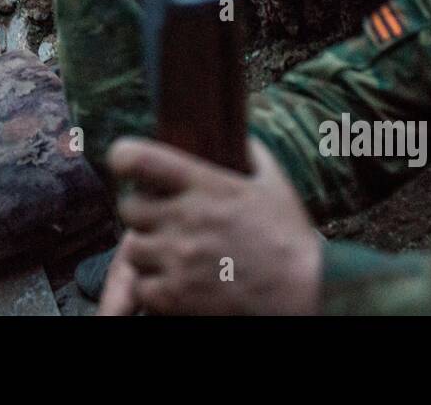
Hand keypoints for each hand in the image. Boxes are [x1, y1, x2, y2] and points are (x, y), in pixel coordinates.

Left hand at [98, 137, 322, 315]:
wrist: (305, 293)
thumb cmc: (290, 238)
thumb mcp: (274, 183)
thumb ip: (251, 153)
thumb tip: (237, 134)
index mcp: (206, 185)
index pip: (140, 159)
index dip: (124, 158)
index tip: (125, 163)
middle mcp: (186, 218)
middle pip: (129, 208)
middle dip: (142, 213)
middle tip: (162, 221)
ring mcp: (179, 258)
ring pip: (132, 250)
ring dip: (148, 252)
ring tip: (172, 255)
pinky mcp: (176, 296)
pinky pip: (142, 287)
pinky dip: (153, 287)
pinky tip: (177, 283)